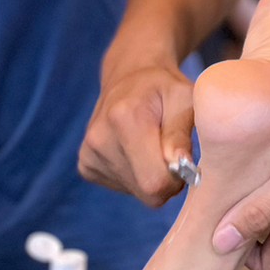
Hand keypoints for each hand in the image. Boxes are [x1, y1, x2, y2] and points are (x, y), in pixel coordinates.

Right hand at [79, 62, 193, 207]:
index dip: (177, 178)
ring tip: (151, 144)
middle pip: (145, 191)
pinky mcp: (85, 165)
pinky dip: (136, 175)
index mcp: (125, 119)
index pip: (154, 181)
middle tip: (171, 152)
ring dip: (150, 176)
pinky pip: (122, 188)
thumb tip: (182, 167)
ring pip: (135, 191)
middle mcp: (99, 138)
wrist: (130, 77)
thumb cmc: (164, 88)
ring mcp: (88, 154)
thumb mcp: (184, 99)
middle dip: (166, 180)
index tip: (184, 159)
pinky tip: (135, 150)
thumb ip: (181, 133)